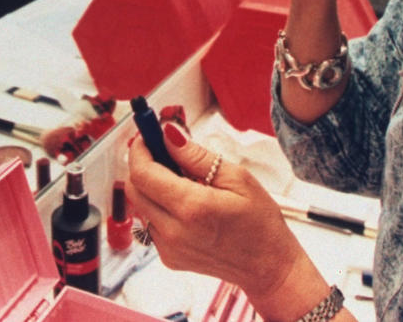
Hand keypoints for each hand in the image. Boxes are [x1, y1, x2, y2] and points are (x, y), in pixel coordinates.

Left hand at [124, 121, 328, 315]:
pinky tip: (187, 204)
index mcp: (191, 208)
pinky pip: (152, 224)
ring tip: (184, 180)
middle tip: (163, 151)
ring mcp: (169, 248)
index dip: (140, 149)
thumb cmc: (260, 222)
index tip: (147, 135)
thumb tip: (168, 134)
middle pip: (135, 189)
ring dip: (153, 187)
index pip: (143, 173)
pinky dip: (161, 207)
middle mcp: (173, 231)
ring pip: (142, 206)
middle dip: (143, 165)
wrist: (268, 267)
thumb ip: (197, 156)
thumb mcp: (237, 178)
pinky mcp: (169, 258)